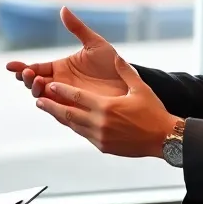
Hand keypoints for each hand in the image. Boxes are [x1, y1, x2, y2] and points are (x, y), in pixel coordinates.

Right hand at [6, 7, 127, 101]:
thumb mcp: (94, 44)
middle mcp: (60, 84)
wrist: (129, 83)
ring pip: (43, 97)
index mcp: (60, 68)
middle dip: (26, 79)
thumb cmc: (113, 63)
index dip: (22, 67)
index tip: (11, 65)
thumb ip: (78, 29)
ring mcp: (66, 97)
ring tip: (38, 81)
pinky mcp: (75, 110)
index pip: (36, 68)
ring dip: (36, 90)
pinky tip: (46, 99)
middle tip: (27, 73)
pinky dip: (49, 106)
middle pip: (34, 84)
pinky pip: (57, 111)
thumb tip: (63, 9)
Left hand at [35, 54, 179, 158]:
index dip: (61, 91)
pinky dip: (75, 127)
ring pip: (74, 126)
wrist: (164, 138)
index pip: (77, 97)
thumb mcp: (140, 88)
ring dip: (60, 117)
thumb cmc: (153, 112)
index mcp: (106, 107)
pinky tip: (70, 122)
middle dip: (52, 106)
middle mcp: (100, 123)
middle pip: (68, 113)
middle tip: (39, 100)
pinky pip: (84, 135)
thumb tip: (116, 57)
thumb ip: (125, 71)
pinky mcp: (103, 147)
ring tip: (50, 110)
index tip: (50, 86)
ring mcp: (100, 137)